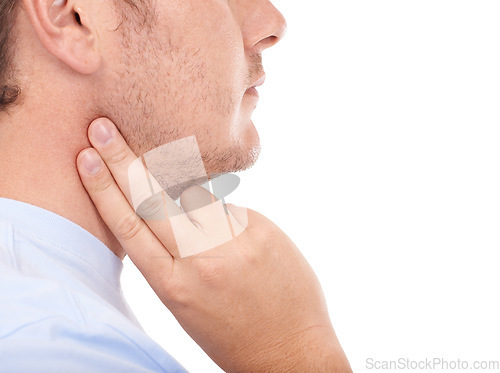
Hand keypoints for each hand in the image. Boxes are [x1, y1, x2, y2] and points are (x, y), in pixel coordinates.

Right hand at [76, 118, 350, 372]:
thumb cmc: (231, 331)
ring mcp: (233, 241)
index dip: (103, 188)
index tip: (86, 157)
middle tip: (104, 126)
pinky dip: (222, 214)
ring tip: (186, 197)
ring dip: (182, 185)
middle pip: (152, 199)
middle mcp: (200, 259)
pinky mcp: (261, 230)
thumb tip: (169, 207)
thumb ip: (172, 257)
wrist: (291, 350)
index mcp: (172, 285)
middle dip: (123, 159)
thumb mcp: (186, 303)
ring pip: (194, 194)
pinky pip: (229, 207)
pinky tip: (238, 242)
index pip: (129, 226)